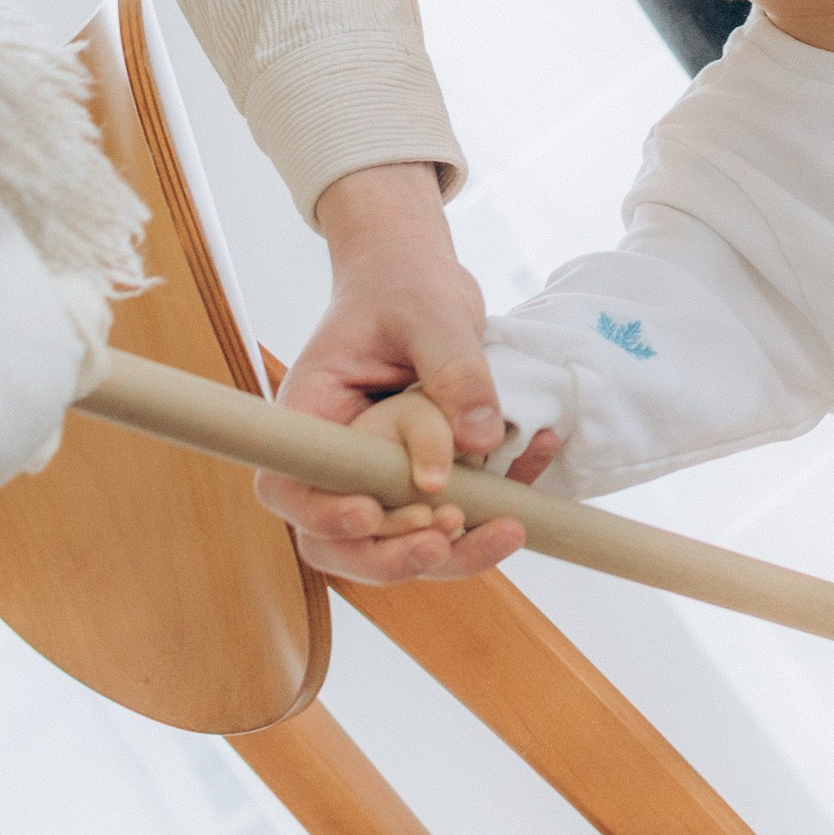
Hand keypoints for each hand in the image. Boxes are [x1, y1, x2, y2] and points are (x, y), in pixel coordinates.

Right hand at [258, 162, 552, 584]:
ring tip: (507, 527)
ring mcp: (382, 475)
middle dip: (392, 557)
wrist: (419, 278)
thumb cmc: (405, 286)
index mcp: (313, 416)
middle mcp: (339, 459)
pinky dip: (497, 506)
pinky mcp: (426, 478)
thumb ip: (454, 369)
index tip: (372, 512)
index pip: (291, 488)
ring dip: (452, 553)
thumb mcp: (432, 313)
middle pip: (342, 541)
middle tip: (445, 536)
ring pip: (400, 544)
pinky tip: (541, 456)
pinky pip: (455, 514)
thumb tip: (480, 438)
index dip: (324, 516)